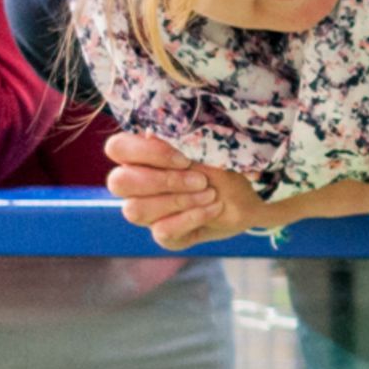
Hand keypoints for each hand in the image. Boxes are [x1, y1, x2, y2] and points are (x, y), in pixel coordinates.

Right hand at [103, 133, 269, 249]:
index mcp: (142, 158)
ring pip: (136, 210)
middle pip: (119, 182)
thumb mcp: (208, 153)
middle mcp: (137, 186)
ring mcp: (148, 212)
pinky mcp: (164, 235)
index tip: (183, 159)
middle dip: (164, 181)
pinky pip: (162, 232)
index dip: (145, 153)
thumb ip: (182, 145)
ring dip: (179, 201)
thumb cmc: (223, 168)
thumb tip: (152, 134)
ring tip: (211, 195)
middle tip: (201, 181)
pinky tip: (214, 209)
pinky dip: (192, 218)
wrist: (251, 199)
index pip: (117, 148)